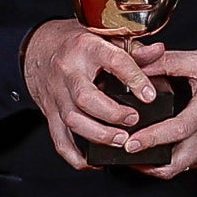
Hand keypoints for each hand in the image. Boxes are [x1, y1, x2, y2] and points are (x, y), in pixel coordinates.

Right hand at [21, 18, 152, 170]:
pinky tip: (94, 161)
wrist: (37, 48)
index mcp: (87, 47)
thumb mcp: (104, 35)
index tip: (150, 96)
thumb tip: (159, 52)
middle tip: (133, 120)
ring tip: (121, 141)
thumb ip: (133, 48)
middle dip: (112, 114)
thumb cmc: (75, 42)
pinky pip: (60, 140)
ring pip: (73, 121)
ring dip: (99, 135)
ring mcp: (57, 94)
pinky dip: (76, 156)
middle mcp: (68, 71)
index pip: (113, 61)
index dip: (134, 79)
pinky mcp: (50, 112)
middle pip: (86, 98)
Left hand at [122, 46, 196, 178]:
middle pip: (175, 162)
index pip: (178, 131)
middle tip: (124, 155)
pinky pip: (186, 166)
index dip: (152, 139)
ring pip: (178, 169)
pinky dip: (168, 162)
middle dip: (146, 163)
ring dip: (154, 165)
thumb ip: (166, 63)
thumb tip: (137, 65)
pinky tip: (155, 152)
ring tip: (133, 156)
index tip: (131, 143)